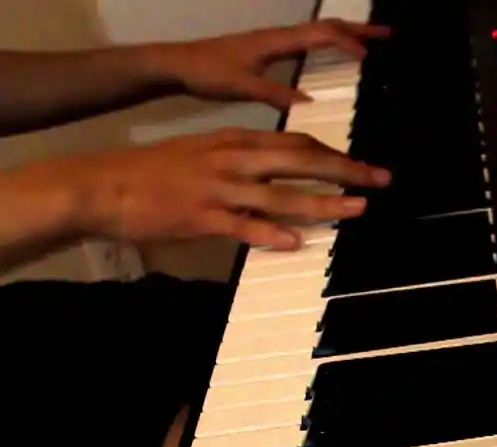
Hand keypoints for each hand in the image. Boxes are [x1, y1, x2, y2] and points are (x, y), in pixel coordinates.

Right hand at [57, 128, 389, 248]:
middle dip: (344, 170)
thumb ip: (242, 159)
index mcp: (234, 141)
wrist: (103, 185)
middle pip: (300, 161)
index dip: (334, 154)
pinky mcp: (202, 216)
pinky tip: (296, 240)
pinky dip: (271, 232)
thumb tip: (278, 169)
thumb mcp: (204, 152)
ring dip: (322, 201)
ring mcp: (218, 188)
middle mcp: (232, 160)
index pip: (296, 143)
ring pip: (280, 194)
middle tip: (379, 180)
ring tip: (355, 208)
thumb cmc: (154, 173)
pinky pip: (243, 225)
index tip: (363, 165)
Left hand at [153, 19, 389, 109]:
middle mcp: (278, 36)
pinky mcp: (269, 49)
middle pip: (326, 26)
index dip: (347, 43)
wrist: (177, 64)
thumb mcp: (241, 86)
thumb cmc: (207, 72)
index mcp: (276, 41)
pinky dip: (330, 44)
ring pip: (318, 32)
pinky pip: (308, 42)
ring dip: (346, 34)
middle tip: (389, 35)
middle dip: (358, 29)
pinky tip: (335, 57)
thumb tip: (310, 99)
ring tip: (371, 43)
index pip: (320, 35)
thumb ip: (275, 92)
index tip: (369, 59)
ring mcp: (274, 41)